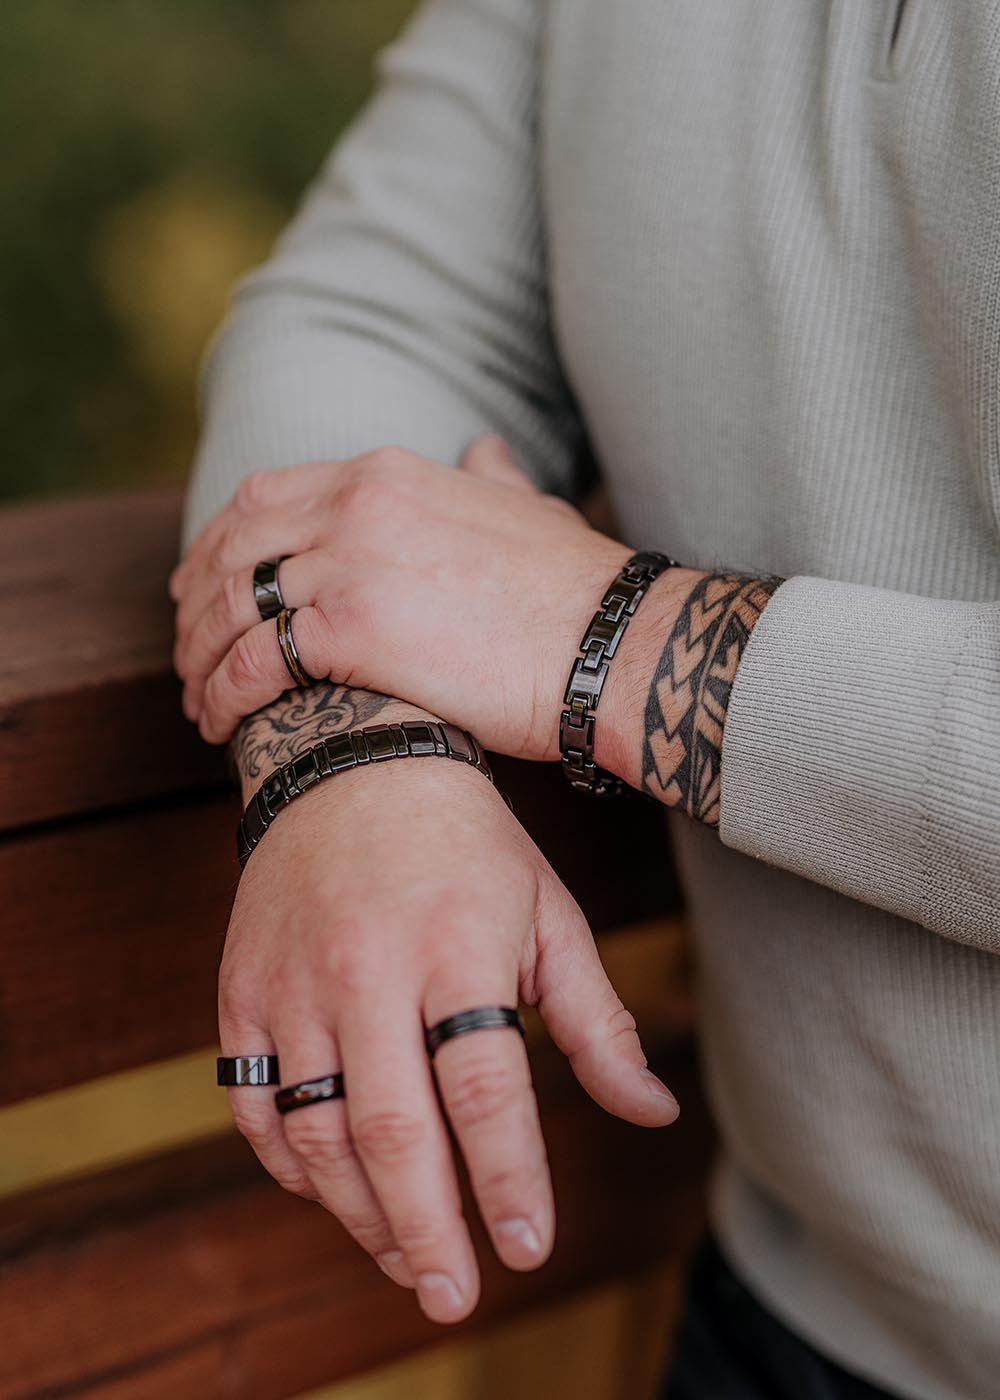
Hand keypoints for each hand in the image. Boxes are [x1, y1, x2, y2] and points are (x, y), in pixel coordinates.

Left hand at [171, 438, 651, 758]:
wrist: (611, 642)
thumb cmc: (577, 591)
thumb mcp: (528, 508)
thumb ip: (491, 476)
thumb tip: (486, 450)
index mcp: (386, 474)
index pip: (263, 496)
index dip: (219, 544)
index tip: (203, 586)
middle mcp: (355, 504)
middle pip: (232, 548)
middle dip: (194, 603)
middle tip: (186, 650)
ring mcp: (348, 562)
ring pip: (229, 607)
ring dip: (198, 658)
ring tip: (198, 702)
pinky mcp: (352, 629)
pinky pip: (252, 662)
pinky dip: (222, 694)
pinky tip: (220, 723)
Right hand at [220, 756, 678, 1324]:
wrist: (351, 759)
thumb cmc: (467, 844)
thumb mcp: (547, 913)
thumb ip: (595, 1021)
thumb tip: (653, 1114)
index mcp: (458, 947)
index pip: (484, 1089)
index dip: (509, 1178)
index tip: (529, 1247)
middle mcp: (368, 969)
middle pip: (392, 1130)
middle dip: (427, 1230)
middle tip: (454, 1296)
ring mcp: (295, 983)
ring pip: (316, 1132)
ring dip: (360, 1212)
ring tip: (402, 1257)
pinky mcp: (243, 991)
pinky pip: (253, 1105)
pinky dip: (290, 1165)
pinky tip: (333, 1192)